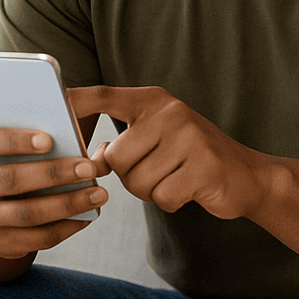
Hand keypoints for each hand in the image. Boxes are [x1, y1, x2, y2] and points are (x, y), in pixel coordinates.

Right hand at [0, 101, 111, 259]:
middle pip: (12, 181)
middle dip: (55, 173)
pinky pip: (35, 240)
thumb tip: (58, 93)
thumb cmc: (0, 156)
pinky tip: (88, 215)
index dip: (16, 140)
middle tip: (90, 166)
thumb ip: (12, 107)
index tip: (50, 138)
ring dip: (68, 204)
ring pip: (28, 214)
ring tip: (100, 192)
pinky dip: (65, 228)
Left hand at [72, 86, 275, 219]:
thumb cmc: (189, 160)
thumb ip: (122, 143)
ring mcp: (189, 137)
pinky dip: (171, 202)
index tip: (51, 113)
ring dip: (151, 191)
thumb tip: (89, 157)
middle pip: (116, 157)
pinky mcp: (204, 166)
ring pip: (137, 181)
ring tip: (174, 179)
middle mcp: (170, 112)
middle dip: (128, 176)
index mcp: (153, 100)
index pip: (102, 95)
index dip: (73, 105)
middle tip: (155, 173)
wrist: (248, 176)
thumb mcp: (155, 140)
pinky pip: (162, 197)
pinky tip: (188, 191)